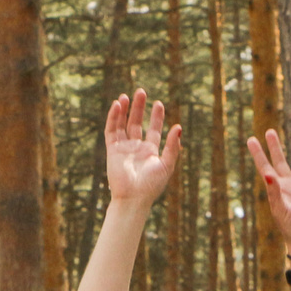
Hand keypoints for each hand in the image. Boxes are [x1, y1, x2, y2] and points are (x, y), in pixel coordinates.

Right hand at [103, 90, 181, 207]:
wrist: (133, 198)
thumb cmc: (152, 185)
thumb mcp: (167, 164)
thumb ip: (173, 146)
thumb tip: (178, 126)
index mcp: (150, 151)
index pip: (153, 129)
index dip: (156, 116)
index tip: (158, 103)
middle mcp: (136, 148)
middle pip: (137, 123)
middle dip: (139, 108)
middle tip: (141, 91)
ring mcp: (124, 148)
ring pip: (123, 124)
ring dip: (125, 110)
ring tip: (126, 96)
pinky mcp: (112, 150)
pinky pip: (111, 131)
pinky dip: (113, 118)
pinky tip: (117, 106)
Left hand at [245, 127, 290, 255]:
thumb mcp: (281, 210)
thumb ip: (274, 192)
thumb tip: (267, 174)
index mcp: (277, 189)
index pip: (265, 167)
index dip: (258, 154)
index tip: (251, 139)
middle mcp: (290, 186)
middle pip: (280, 162)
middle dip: (275, 147)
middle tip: (269, 132)